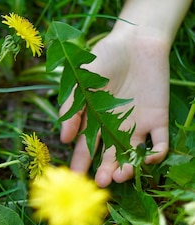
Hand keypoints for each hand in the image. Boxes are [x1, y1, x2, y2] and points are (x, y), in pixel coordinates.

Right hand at [59, 29, 169, 186]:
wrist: (135, 41)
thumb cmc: (103, 58)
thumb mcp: (80, 81)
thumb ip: (72, 108)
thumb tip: (64, 138)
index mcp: (93, 118)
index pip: (85, 146)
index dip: (80, 162)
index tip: (74, 177)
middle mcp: (114, 125)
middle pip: (109, 155)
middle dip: (104, 171)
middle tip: (100, 182)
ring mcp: (136, 124)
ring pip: (131, 154)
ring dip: (127, 167)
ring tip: (119, 174)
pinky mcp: (157, 119)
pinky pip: (159, 142)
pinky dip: (155, 154)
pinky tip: (146, 157)